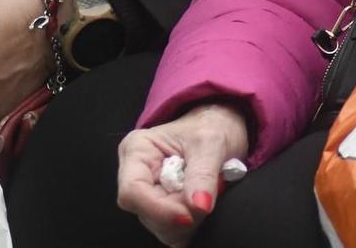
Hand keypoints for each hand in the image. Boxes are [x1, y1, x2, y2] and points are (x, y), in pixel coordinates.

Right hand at [116, 102, 250, 245]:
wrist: (223, 127)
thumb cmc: (212, 125)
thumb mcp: (211, 142)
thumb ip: (203, 174)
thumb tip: (200, 206)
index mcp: (137, 151)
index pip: (132, 191)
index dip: (159, 209)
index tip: (190, 214)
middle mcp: (136, 175)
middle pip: (146, 214)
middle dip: (179, 213)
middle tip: (206, 196)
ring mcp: (148, 195)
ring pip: (160, 227)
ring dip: (188, 219)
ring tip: (205, 194)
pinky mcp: (162, 210)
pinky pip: (173, 231)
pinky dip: (191, 225)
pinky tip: (200, 204)